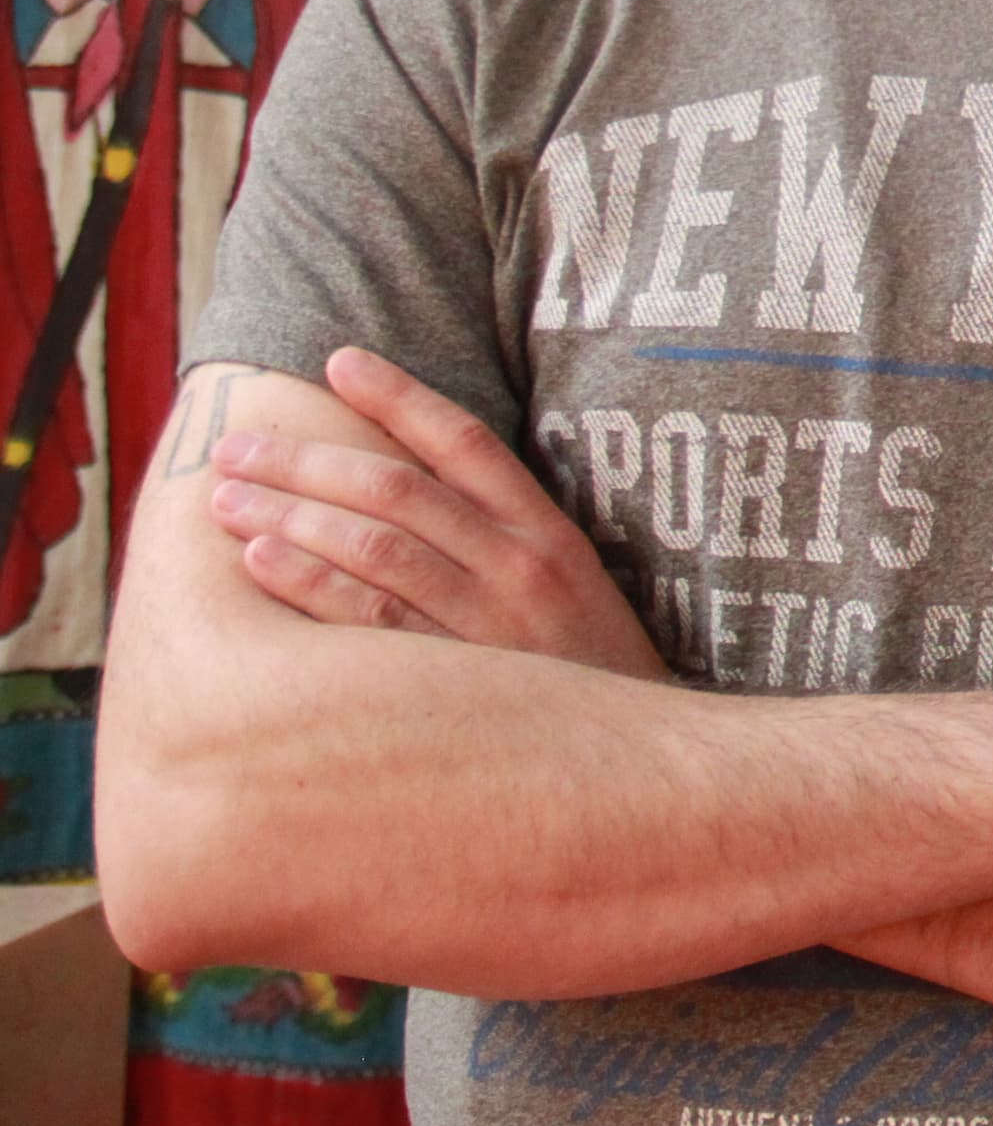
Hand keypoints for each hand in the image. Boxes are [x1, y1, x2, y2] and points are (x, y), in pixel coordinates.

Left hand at [208, 346, 669, 680]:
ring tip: (226, 495)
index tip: (338, 361)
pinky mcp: (453, 682)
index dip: (400, 396)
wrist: (633, 765)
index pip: (465, 442)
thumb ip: (501, 538)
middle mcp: (516, 566)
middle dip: (308, 459)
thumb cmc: (586, 670)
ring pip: (373, 547)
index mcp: (547, 532)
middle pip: (398, 489)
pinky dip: (309, 584)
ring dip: (290, 513)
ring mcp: (484, 623)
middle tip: (236, 444)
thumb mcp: (569, 586)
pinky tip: (259, 559)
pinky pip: (367, 622)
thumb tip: (410, 489)